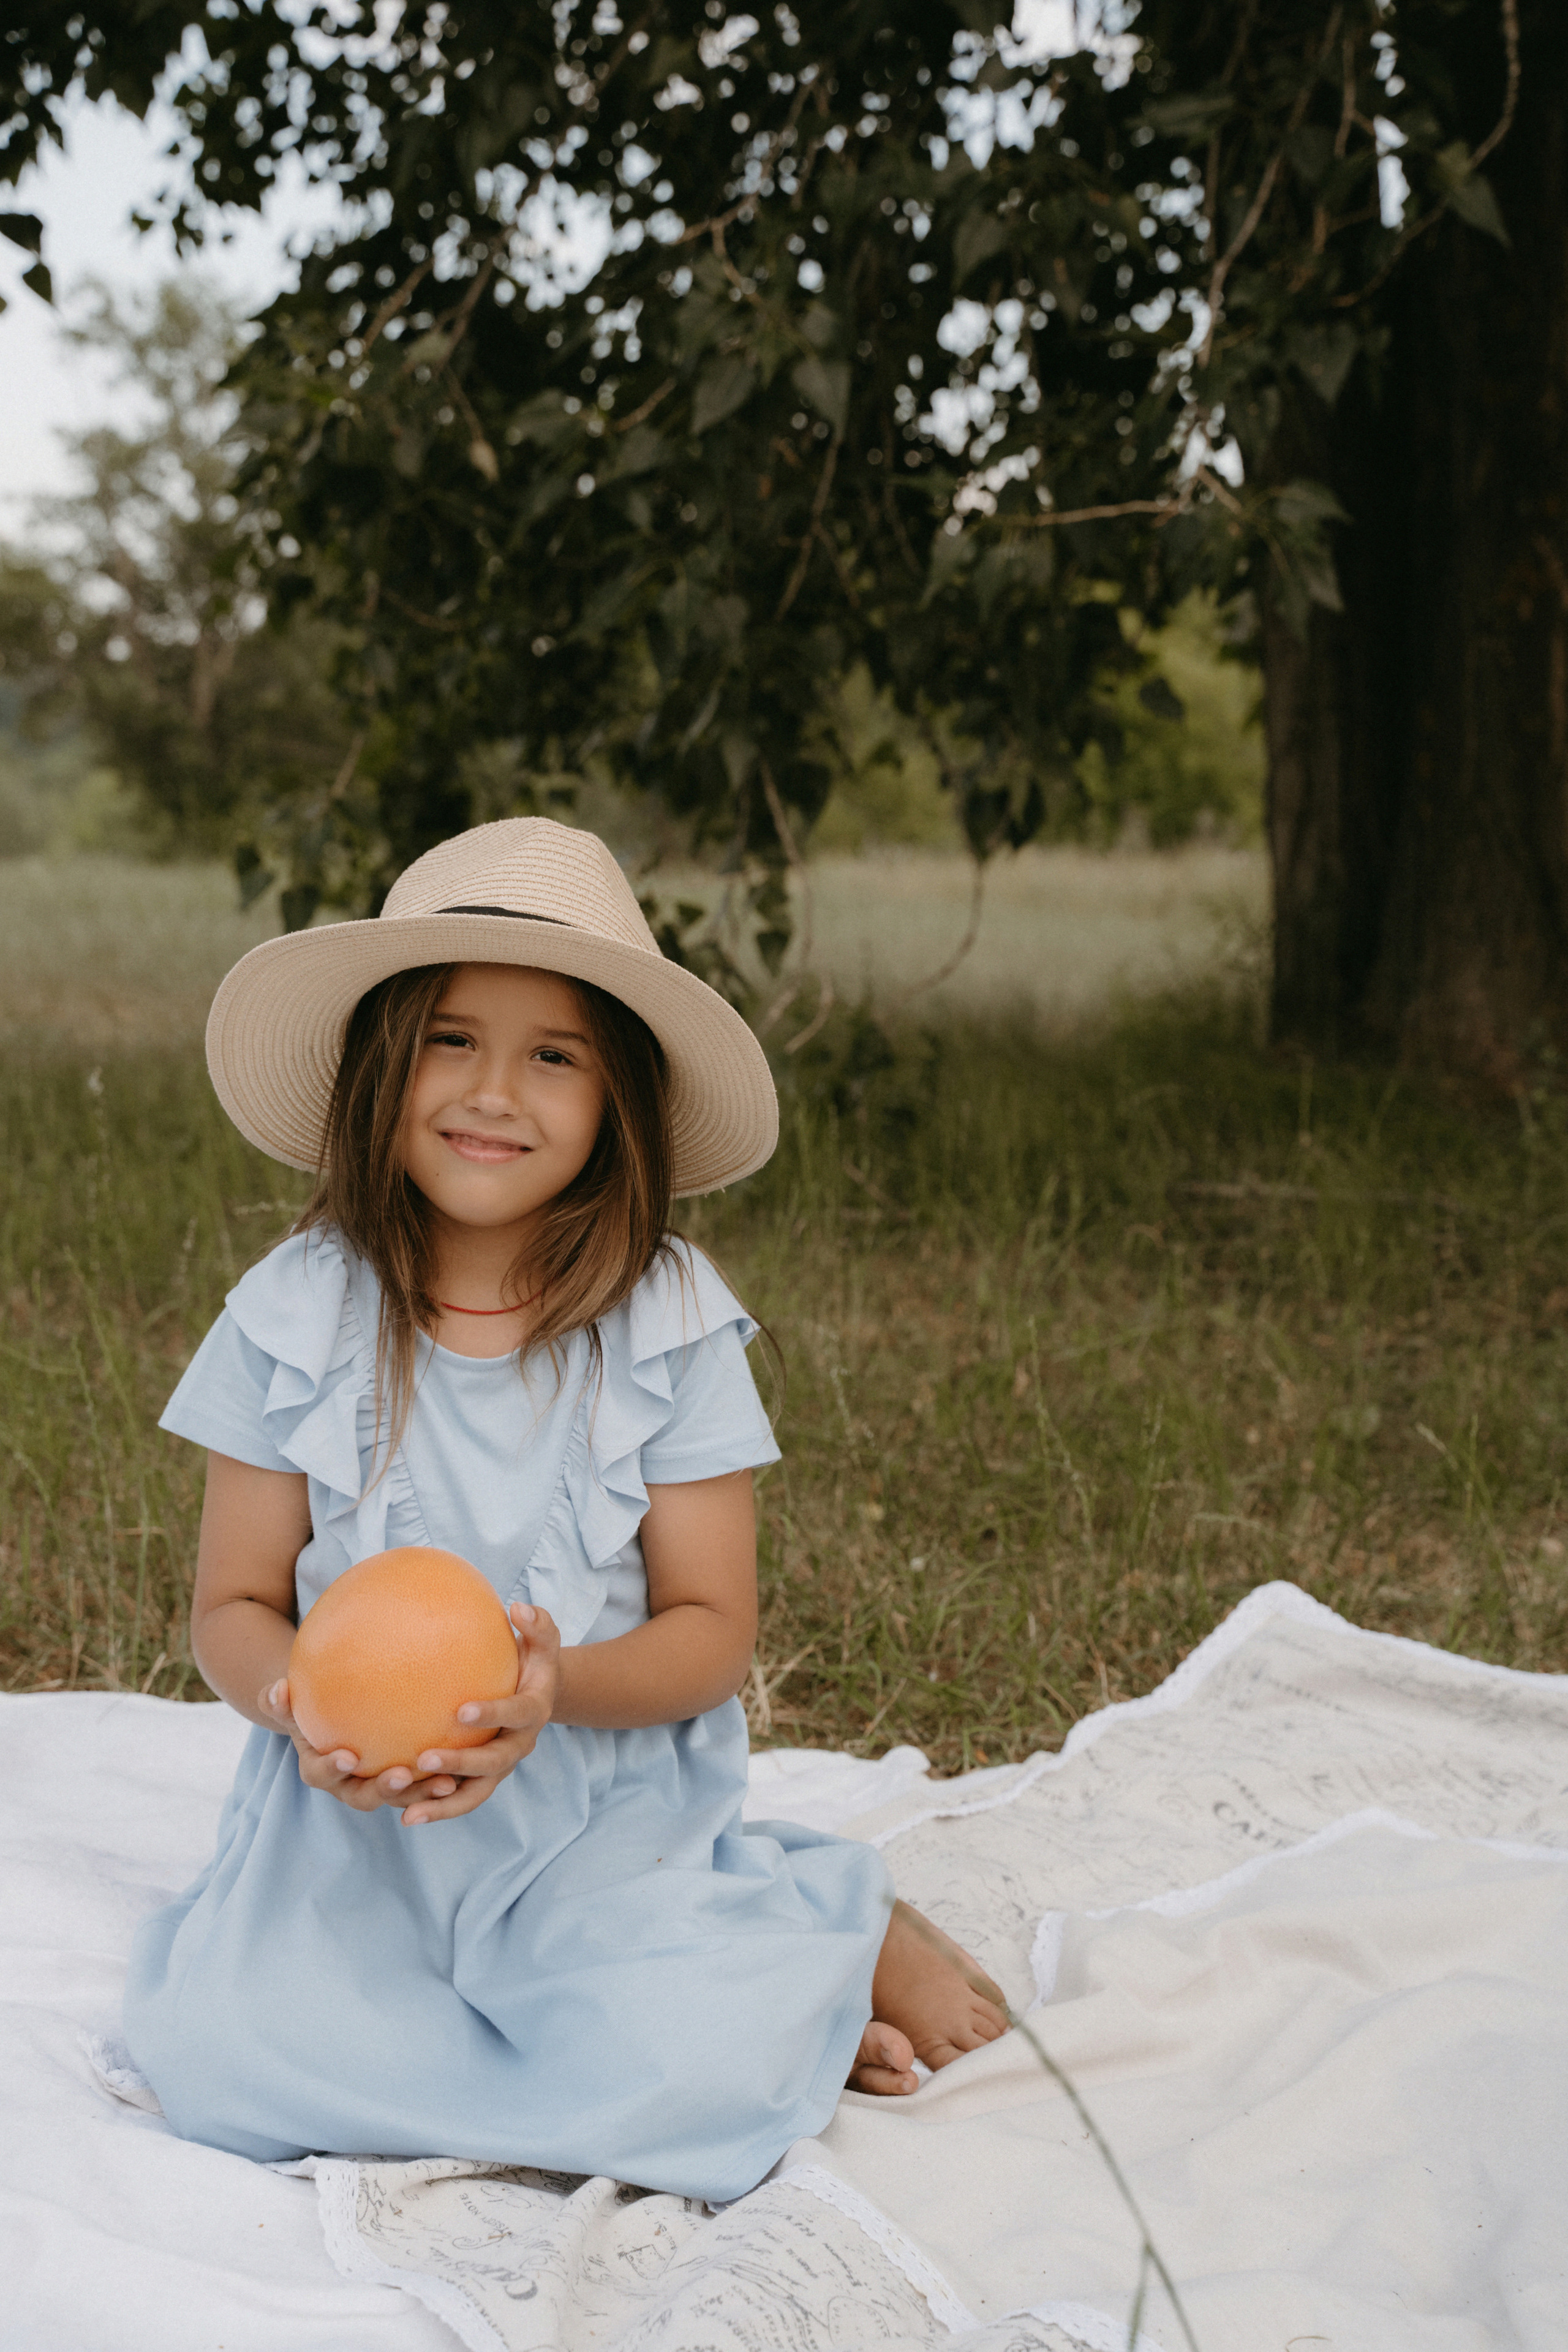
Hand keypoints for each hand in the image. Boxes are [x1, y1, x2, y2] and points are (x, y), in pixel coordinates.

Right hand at [258, 1677, 463, 1817]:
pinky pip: (427, 1784)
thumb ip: (282, 1700)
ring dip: (423, 1793)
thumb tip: (277, 1689)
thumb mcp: (292, 1701)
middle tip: (402, 1776)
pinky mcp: (410, 1781)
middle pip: (365, 1796)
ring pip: (404, 1798)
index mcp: (321, 1768)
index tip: (349, 1756)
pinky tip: (470, 1763)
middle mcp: (351, 1785)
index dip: (333, 1769)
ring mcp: (381, 1785)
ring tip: (447, 1783)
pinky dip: (445, 1780)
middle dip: (384, 1791)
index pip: (322, 1773)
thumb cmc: (310, 1704)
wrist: (334, 1717)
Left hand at [398, 1602, 561, 1826]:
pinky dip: (436, 1810)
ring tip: (409, 1813)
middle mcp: (518, 1746)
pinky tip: (404, 1815)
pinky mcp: (482, 1780)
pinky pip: (459, 1799)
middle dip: (461, 1763)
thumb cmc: (532, 1662)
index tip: (461, 1710)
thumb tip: (518, 1608)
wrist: (536, 1695)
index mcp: (533, 1712)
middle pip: (493, 1763)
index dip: (492, 1714)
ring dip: (443, 1805)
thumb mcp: (542, 1642)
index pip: (515, 1713)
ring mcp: (499, 1768)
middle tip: (425, 1758)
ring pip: (475, 1793)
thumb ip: (537, 1625)